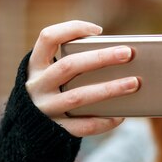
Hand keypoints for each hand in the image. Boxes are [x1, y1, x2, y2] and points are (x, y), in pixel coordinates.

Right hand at [25, 20, 139, 136]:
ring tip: (134, 83)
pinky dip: (102, 121)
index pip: (48, 38)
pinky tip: (121, 116)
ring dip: (109, 89)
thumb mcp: (53, 75)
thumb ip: (76, 65)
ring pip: (78, 97)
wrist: (27, 132)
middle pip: (69, 66)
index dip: (72, 29)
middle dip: (100, 58)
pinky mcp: (55, 129)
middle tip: (128, 53)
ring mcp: (45, 108)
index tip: (98, 30)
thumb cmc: (53, 93)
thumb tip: (119, 58)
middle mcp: (37, 85)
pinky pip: (82, 126)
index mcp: (36, 65)